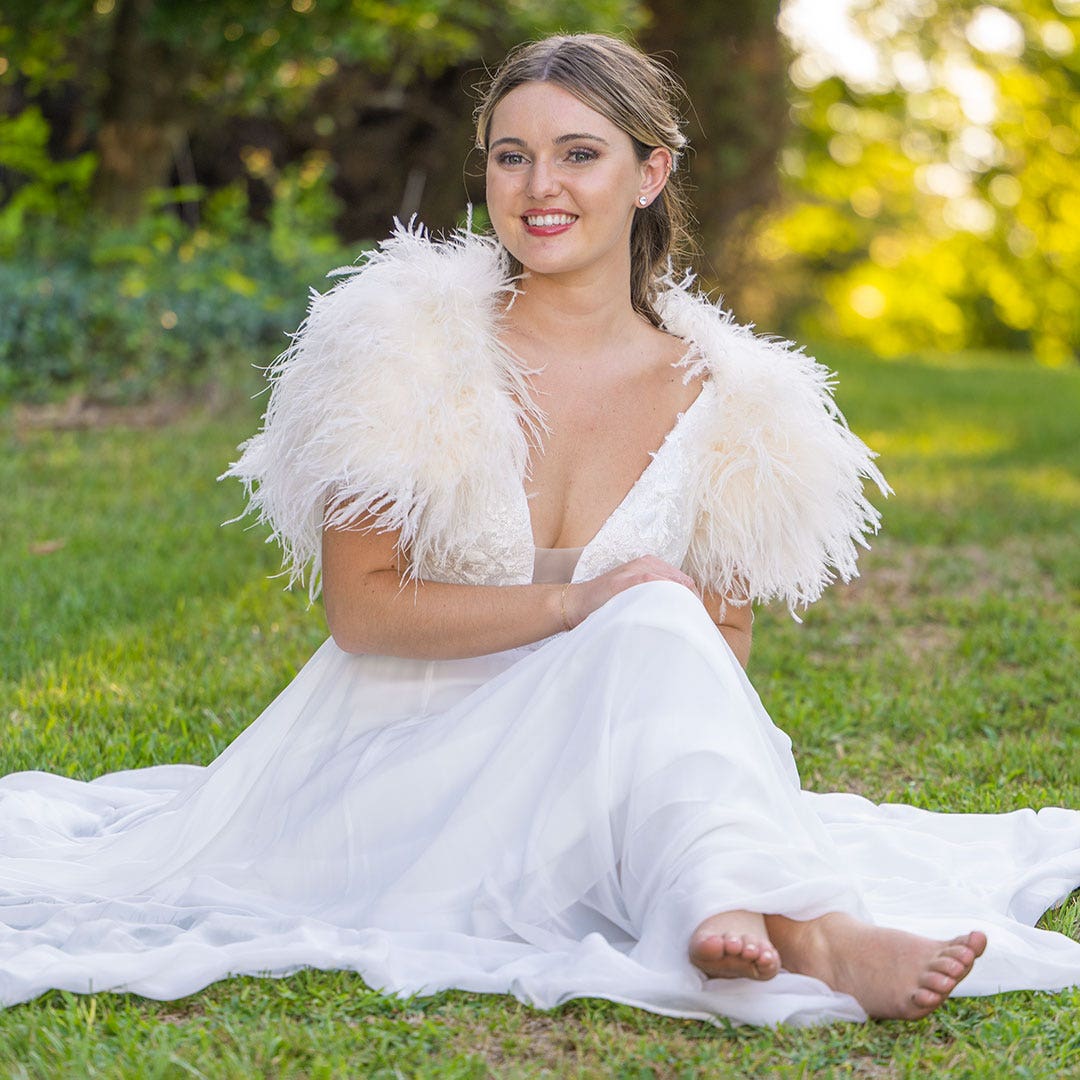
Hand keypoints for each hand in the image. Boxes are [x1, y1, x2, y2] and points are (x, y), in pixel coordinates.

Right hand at [563, 555, 699, 628]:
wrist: (576, 603)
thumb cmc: (606, 604)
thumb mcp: (635, 596)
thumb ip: (656, 598)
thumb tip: (681, 616)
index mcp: (651, 565)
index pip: (684, 581)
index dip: (693, 601)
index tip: (695, 620)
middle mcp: (646, 563)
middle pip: (683, 583)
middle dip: (691, 604)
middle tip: (694, 626)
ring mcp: (635, 570)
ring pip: (672, 584)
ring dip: (681, 604)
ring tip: (685, 624)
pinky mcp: (625, 580)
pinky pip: (654, 584)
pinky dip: (665, 599)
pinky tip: (669, 614)